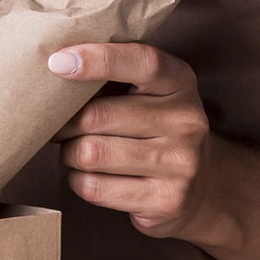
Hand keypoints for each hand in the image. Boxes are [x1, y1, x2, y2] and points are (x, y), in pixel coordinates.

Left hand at [49, 42, 212, 237]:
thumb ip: (115, 78)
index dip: (98, 59)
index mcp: (180, 83)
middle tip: (60, 127)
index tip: (58, 62)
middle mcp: (185, 121)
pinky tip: (90, 176)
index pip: (142, 62)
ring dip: (70, 154)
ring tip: (76, 152)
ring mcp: (178, 163)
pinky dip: (79, 181)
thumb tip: (56, 70)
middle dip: (65, 124)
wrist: (203, 187)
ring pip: (91, 154)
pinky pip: (94, 187)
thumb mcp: (153, 94)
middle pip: (97, 117)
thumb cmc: (157, 131)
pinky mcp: (164, 200)